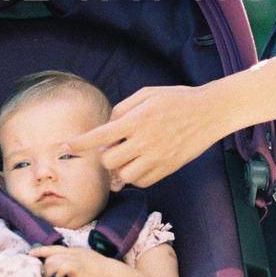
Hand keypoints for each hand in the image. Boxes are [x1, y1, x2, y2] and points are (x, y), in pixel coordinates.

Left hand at [30, 244, 110, 276]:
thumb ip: (70, 261)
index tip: (30, 253)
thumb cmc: (96, 269)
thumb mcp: (82, 260)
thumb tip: (58, 268)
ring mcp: (76, 260)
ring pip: (55, 260)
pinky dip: (59, 271)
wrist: (110, 272)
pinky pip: (64, 266)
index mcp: (72, 251)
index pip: (53, 248)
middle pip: (51, 254)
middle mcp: (73, 253)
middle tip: (43, 274)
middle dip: (43, 263)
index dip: (41, 250)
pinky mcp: (79, 268)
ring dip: (49, 269)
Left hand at [65, 82, 226, 187]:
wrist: (209, 112)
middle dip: (105, 155)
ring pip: (123, 175)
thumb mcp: (146, 94)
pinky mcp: (167, 168)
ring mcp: (156, 158)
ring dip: (120, 168)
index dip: (79, 143)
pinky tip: (141, 163)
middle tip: (115, 147)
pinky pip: (142, 181)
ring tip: (128, 156)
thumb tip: (107, 127)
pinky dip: (136, 175)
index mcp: (136, 120)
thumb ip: (122, 109)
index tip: (66, 146)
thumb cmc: (177, 99)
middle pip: (109, 161)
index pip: (100, 136)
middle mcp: (144, 141)